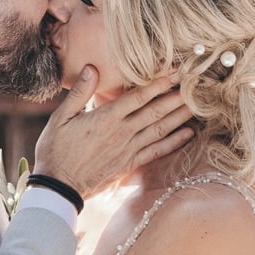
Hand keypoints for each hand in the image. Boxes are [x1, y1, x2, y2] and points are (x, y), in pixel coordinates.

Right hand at [33, 65, 192, 198]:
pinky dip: (175, 142)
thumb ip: (79, 92)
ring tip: (199, 103)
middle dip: (177, 95)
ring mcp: (128, 149)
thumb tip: (92, 68)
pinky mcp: (129, 164)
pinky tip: (189, 133)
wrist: (58, 186)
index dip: (159, 81)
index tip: (176, 69)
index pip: (139, 96)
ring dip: (180, 115)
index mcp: (106, 118)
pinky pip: (157, 151)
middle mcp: (122, 133)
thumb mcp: (60, 118)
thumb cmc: (55, 149)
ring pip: (161, 129)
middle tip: (197, 82)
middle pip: (156, 110)